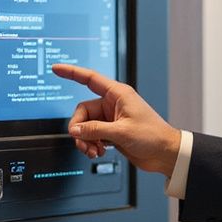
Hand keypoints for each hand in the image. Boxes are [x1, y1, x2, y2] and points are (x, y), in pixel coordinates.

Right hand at [51, 64, 180, 176]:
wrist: (165, 153)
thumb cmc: (152, 136)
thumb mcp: (120, 132)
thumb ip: (94, 130)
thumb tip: (74, 130)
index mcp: (118, 94)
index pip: (89, 79)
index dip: (71, 72)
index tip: (56, 68)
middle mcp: (113, 104)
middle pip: (82, 112)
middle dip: (80, 128)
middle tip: (83, 142)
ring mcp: (111, 118)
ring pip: (86, 126)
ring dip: (85, 139)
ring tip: (93, 151)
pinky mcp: (112, 132)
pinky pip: (92, 135)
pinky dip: (91, 144)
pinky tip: (99, 152)